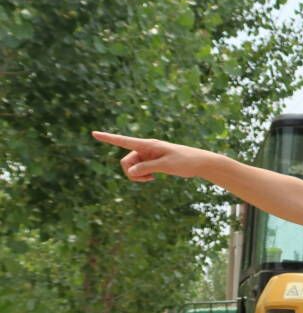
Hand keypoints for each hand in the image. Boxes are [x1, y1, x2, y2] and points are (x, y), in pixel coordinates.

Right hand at [92, 131, 212, 181]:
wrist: (199, 163)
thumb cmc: (185, 161)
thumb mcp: (166, 166)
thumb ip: (147, 168)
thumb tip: (129, 172)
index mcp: (148, 144)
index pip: (124, 141)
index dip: (108, 138)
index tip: (93, 133)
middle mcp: (145, 148)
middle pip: (125, 161)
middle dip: (131, 172)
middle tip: (146, 179)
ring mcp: (147, 156)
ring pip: (131, 168)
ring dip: (137, 176)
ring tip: (151, 179)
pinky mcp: (151, 162)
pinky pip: (138, 171)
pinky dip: (142, 177)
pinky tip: (152, 179)